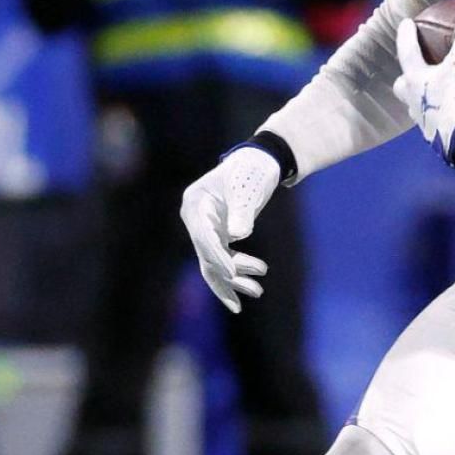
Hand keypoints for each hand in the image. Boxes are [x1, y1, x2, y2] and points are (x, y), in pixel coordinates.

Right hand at [180, 144, 279, 312]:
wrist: (259, 162)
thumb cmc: (252, 171)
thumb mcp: (248, 188)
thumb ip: (242, 211)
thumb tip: (237, 234)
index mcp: (195, 202)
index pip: (204, 236)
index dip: (218, 256)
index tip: (233, 273)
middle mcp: (195, 217)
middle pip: (206, 253)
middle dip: (229, 274)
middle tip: (255, 289)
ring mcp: (205, 227)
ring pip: (214, 261)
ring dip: (234, 280)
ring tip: (258, 291)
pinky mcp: (217, 234)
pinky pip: (222, 259)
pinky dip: (236, 273)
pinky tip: (250, 288)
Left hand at [393, 5, 454, 168]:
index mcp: (415, 80)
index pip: (406, 52)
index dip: (406, 36)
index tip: (406, 24)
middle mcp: (414, 101)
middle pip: (402, 86)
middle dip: (406, 77)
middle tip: (415, 70)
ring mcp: (424, 121)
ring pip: (416, 106)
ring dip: (421, 97)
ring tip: (435, 92)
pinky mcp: (438, 137)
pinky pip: (435, 121)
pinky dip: (440, 114)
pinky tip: (452, 112)